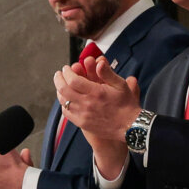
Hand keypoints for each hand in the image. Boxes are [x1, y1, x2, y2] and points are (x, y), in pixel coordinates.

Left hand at [54, 55, 140, 179]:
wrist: (129, 126)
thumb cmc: (126, 105)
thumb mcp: (121, 85)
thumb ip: (107, 73)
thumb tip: (99, 62)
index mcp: (96, 93)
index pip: (73, 80)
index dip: (67, 73)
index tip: (67, 68)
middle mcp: (87, 104)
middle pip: (64, 90)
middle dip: (59, 79)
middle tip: (59, 74)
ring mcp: (83, 115)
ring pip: (63, 101)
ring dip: (60, 91)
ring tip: (61, 84)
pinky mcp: (82, 123)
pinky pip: (67, 113)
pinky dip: (64, 104)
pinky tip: (66, 99)